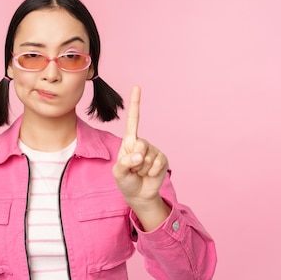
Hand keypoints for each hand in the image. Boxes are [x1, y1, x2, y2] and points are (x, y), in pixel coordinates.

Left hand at [113, 86, 168, 203]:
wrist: (139, 194)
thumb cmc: (126, 180)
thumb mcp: (118, 172)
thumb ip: (125, 163)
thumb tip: (140, 156)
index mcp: (129, 142)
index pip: (133, 120)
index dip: (136, 104)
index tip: (137, 87)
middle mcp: (142, 143)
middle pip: (140, 144)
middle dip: (135, 161)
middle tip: (134, 169)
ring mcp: (153, 151)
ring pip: (148, 157)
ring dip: (142, 169)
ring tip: (140, 173)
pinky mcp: (162, 159)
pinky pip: (157, 163)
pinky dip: (152, 172)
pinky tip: (149, 175)